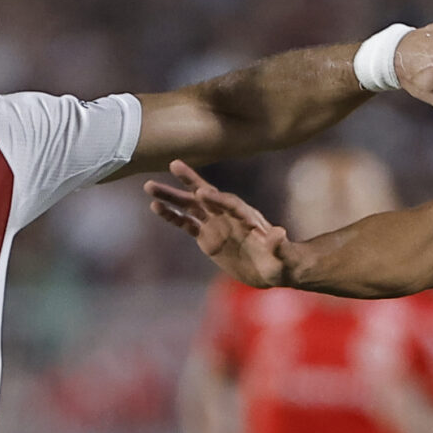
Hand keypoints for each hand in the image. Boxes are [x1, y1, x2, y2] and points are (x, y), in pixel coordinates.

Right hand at [145, 162, 295, 286]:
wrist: (271, 268)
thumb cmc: (281, 261)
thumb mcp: (283, 255)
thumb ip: (279, 244)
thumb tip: (279, 234)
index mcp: (246, 216)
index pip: (230, 203)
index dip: (217, 199)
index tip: (201, 192)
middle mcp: (228, 215)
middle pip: (207, 195)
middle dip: (191, 181)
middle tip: (174, 164)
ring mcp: (215, 224)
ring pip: (190, 206)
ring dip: (171, 196)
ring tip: (149, 187)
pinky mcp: (206, 236)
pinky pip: (186, 223)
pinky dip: (171, 215)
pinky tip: (155, 206)